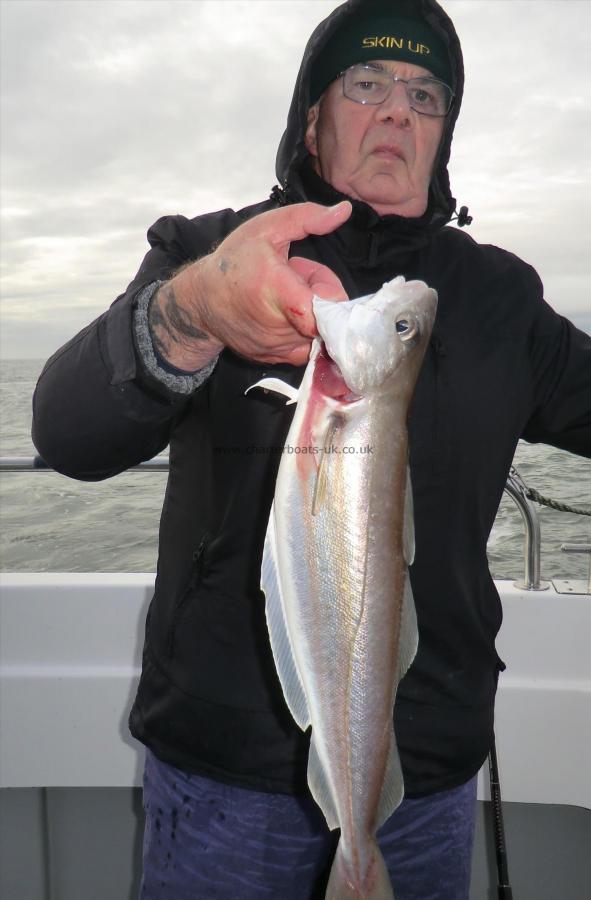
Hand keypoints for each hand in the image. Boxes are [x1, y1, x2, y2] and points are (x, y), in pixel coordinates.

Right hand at [151, 201, 350, 369]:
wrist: (202, 301)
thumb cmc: (234, 262)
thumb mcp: (266, 228)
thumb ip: (307, 217)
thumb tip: (344, 211)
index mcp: (274, 289)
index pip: (321, 309)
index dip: (329, 292)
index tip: (316, 279)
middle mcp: (275, 325)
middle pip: (326, 316)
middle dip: (320, 296)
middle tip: (297, 281)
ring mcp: (275, 347)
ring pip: (318, 332)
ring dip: (312, 314)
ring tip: (288, 297)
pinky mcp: (274, 359)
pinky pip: (307, 348)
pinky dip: (304, 333)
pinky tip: (285, 316)